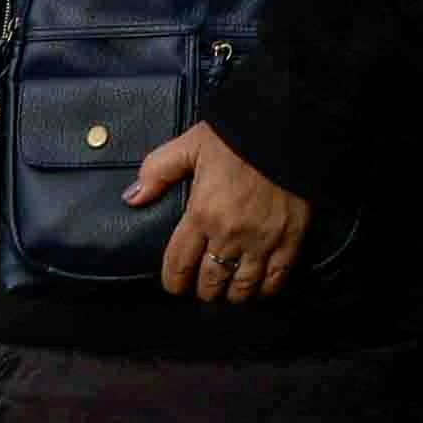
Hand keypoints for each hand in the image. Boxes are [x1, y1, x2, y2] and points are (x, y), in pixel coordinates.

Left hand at [127, 121, 309, 306]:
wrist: (285, 128)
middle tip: (202, 286)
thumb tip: (132, 197)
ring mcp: (262, 240)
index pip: (179, 265)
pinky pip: (275, 278)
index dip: (174, 282)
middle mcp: (229, 234)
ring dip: (231, 294)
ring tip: (228, 291)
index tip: (174, 284)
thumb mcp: (190, 145)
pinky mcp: (290, 239)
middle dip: (203, 290)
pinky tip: (258, 287)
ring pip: (242, 287)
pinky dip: (264, 289)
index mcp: (202, 213)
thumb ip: (158, 171)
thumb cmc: (236, 136)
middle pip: (210, 283)